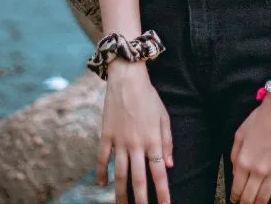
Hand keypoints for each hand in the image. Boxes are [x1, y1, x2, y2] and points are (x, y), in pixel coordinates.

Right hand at [97, 59, 172, 203]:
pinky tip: (102, 185)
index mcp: (153, 140)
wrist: (127, 78)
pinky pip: (102, 159)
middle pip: (139, 179)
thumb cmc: (149, 97)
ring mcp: (120, 141)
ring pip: (119, 174)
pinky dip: (101, 173)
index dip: (163, 192)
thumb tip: (169, 165)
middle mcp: (136, 144)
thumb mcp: (164, 117)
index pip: (159, 173)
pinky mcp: (106, 135)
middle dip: (141, 200)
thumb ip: (167, 142)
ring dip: (120, 193)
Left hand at [230, 95, 270, 203]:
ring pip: (266, 196)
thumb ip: (234, 153)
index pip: (237, 187)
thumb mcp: (239, 133)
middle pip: (250, 196)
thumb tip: (235, 171)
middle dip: (245, 203)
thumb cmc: (258, 119)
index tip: (234, 200)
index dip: (235, 196)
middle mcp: (258, 169)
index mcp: (243, 161)